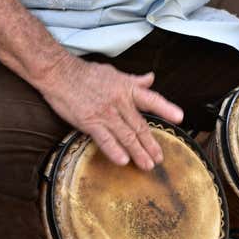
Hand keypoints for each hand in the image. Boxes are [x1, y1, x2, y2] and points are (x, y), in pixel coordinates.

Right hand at [38, 55, 182, 169]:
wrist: (59, 72)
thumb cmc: (86, 73)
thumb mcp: (114, 73)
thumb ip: (134, 79)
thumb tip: (151, 78)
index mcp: (127, 89)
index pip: (151, 99)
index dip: (166, 108)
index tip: (180, 118)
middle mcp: (120, 102)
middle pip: (140, 126)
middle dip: (151, 144)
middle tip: (159, 158)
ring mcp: (105, 113)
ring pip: (126, 136)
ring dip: (138, 152)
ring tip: (147, 165)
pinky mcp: (90, 121)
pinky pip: (105, 139)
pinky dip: (114, 151)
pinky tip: (123, 161)